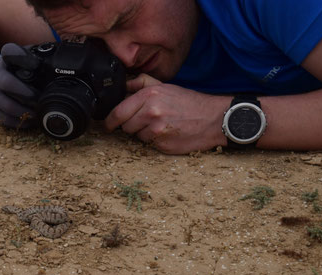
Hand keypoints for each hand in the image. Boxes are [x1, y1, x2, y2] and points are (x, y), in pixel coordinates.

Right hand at [0, 44, 38, 128]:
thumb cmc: (14, 71)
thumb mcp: (21, 60)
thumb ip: (34, 58)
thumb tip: (54, 65)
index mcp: (5, 61)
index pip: (10, 52)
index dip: (22, 57)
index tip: (36, 65)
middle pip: (7, 83)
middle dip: (28, 93)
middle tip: (42, 98)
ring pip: (8, 106)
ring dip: (27, 111)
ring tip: (40, 112)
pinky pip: (7, 120)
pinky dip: (22, 122)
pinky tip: (32, 120)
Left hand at [105, 74, 228, 153]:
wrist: (214, 118)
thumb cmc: (189, 102)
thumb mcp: (166, 85)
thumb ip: (142, 83)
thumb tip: (123, 85)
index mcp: (149, 95)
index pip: (118, 112)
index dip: (110, 120)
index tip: (108, 124)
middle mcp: (151, 112)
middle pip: (124, 126)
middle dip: (131, 125)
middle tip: (146, 120)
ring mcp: (156, 130)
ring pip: (136, 136)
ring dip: (143, 133)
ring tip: (161, 125)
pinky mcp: (162, 144)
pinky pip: (148, 145)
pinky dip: (154, 141)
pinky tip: (167, 133)